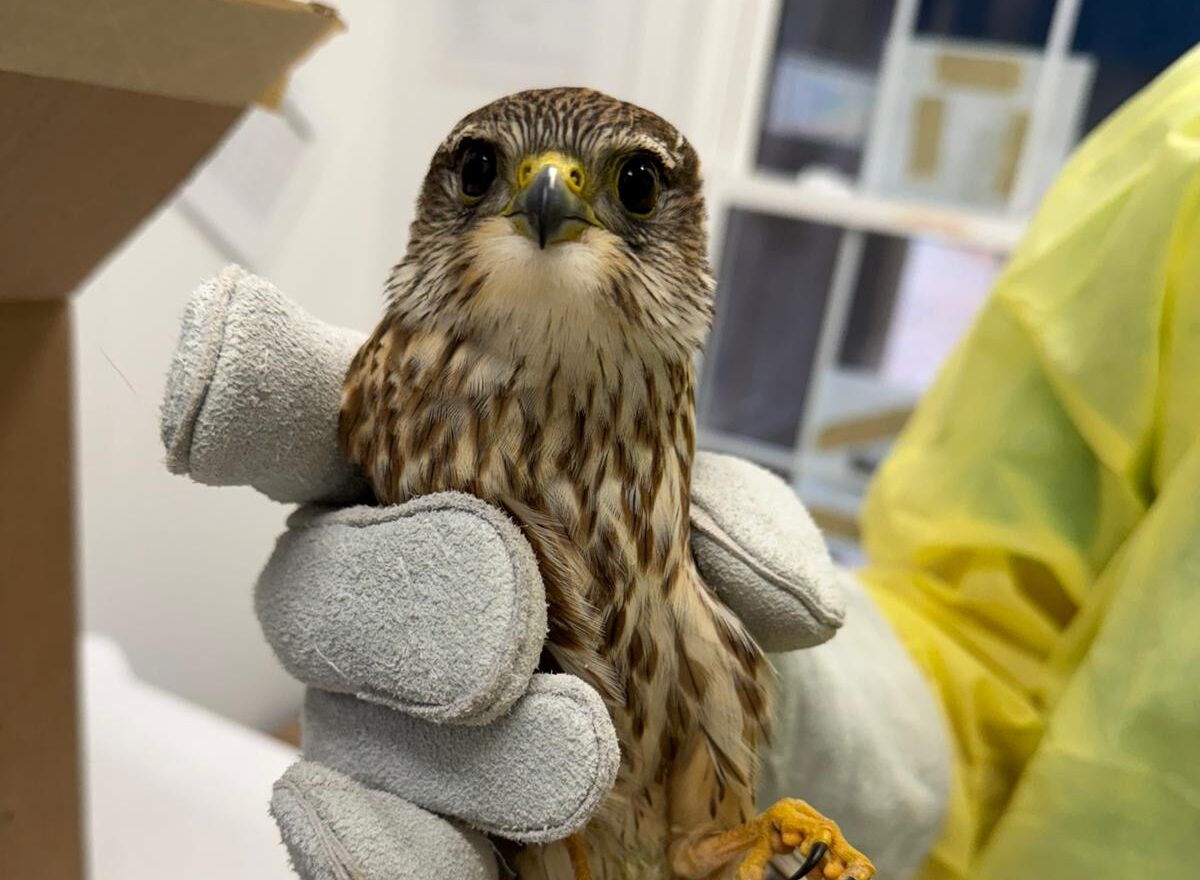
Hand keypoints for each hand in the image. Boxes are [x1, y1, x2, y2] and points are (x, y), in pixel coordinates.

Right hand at [161, 267, 945, 879]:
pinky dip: (401, 857)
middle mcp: (388, 580)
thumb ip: (736, 537)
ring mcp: (391, 715)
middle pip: (326, 573)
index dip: (255, 382)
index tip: (231, 358)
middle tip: (503, 602)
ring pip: (350, 722)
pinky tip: (444, 862)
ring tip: (576, 750)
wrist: (750, 751)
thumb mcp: (735, 547)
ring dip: (449, 739)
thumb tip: (776, 596)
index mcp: (435, 464)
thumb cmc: (711, 606)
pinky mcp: (421, 825)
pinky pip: (373, 843)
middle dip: (403, 581)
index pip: (318, 410)